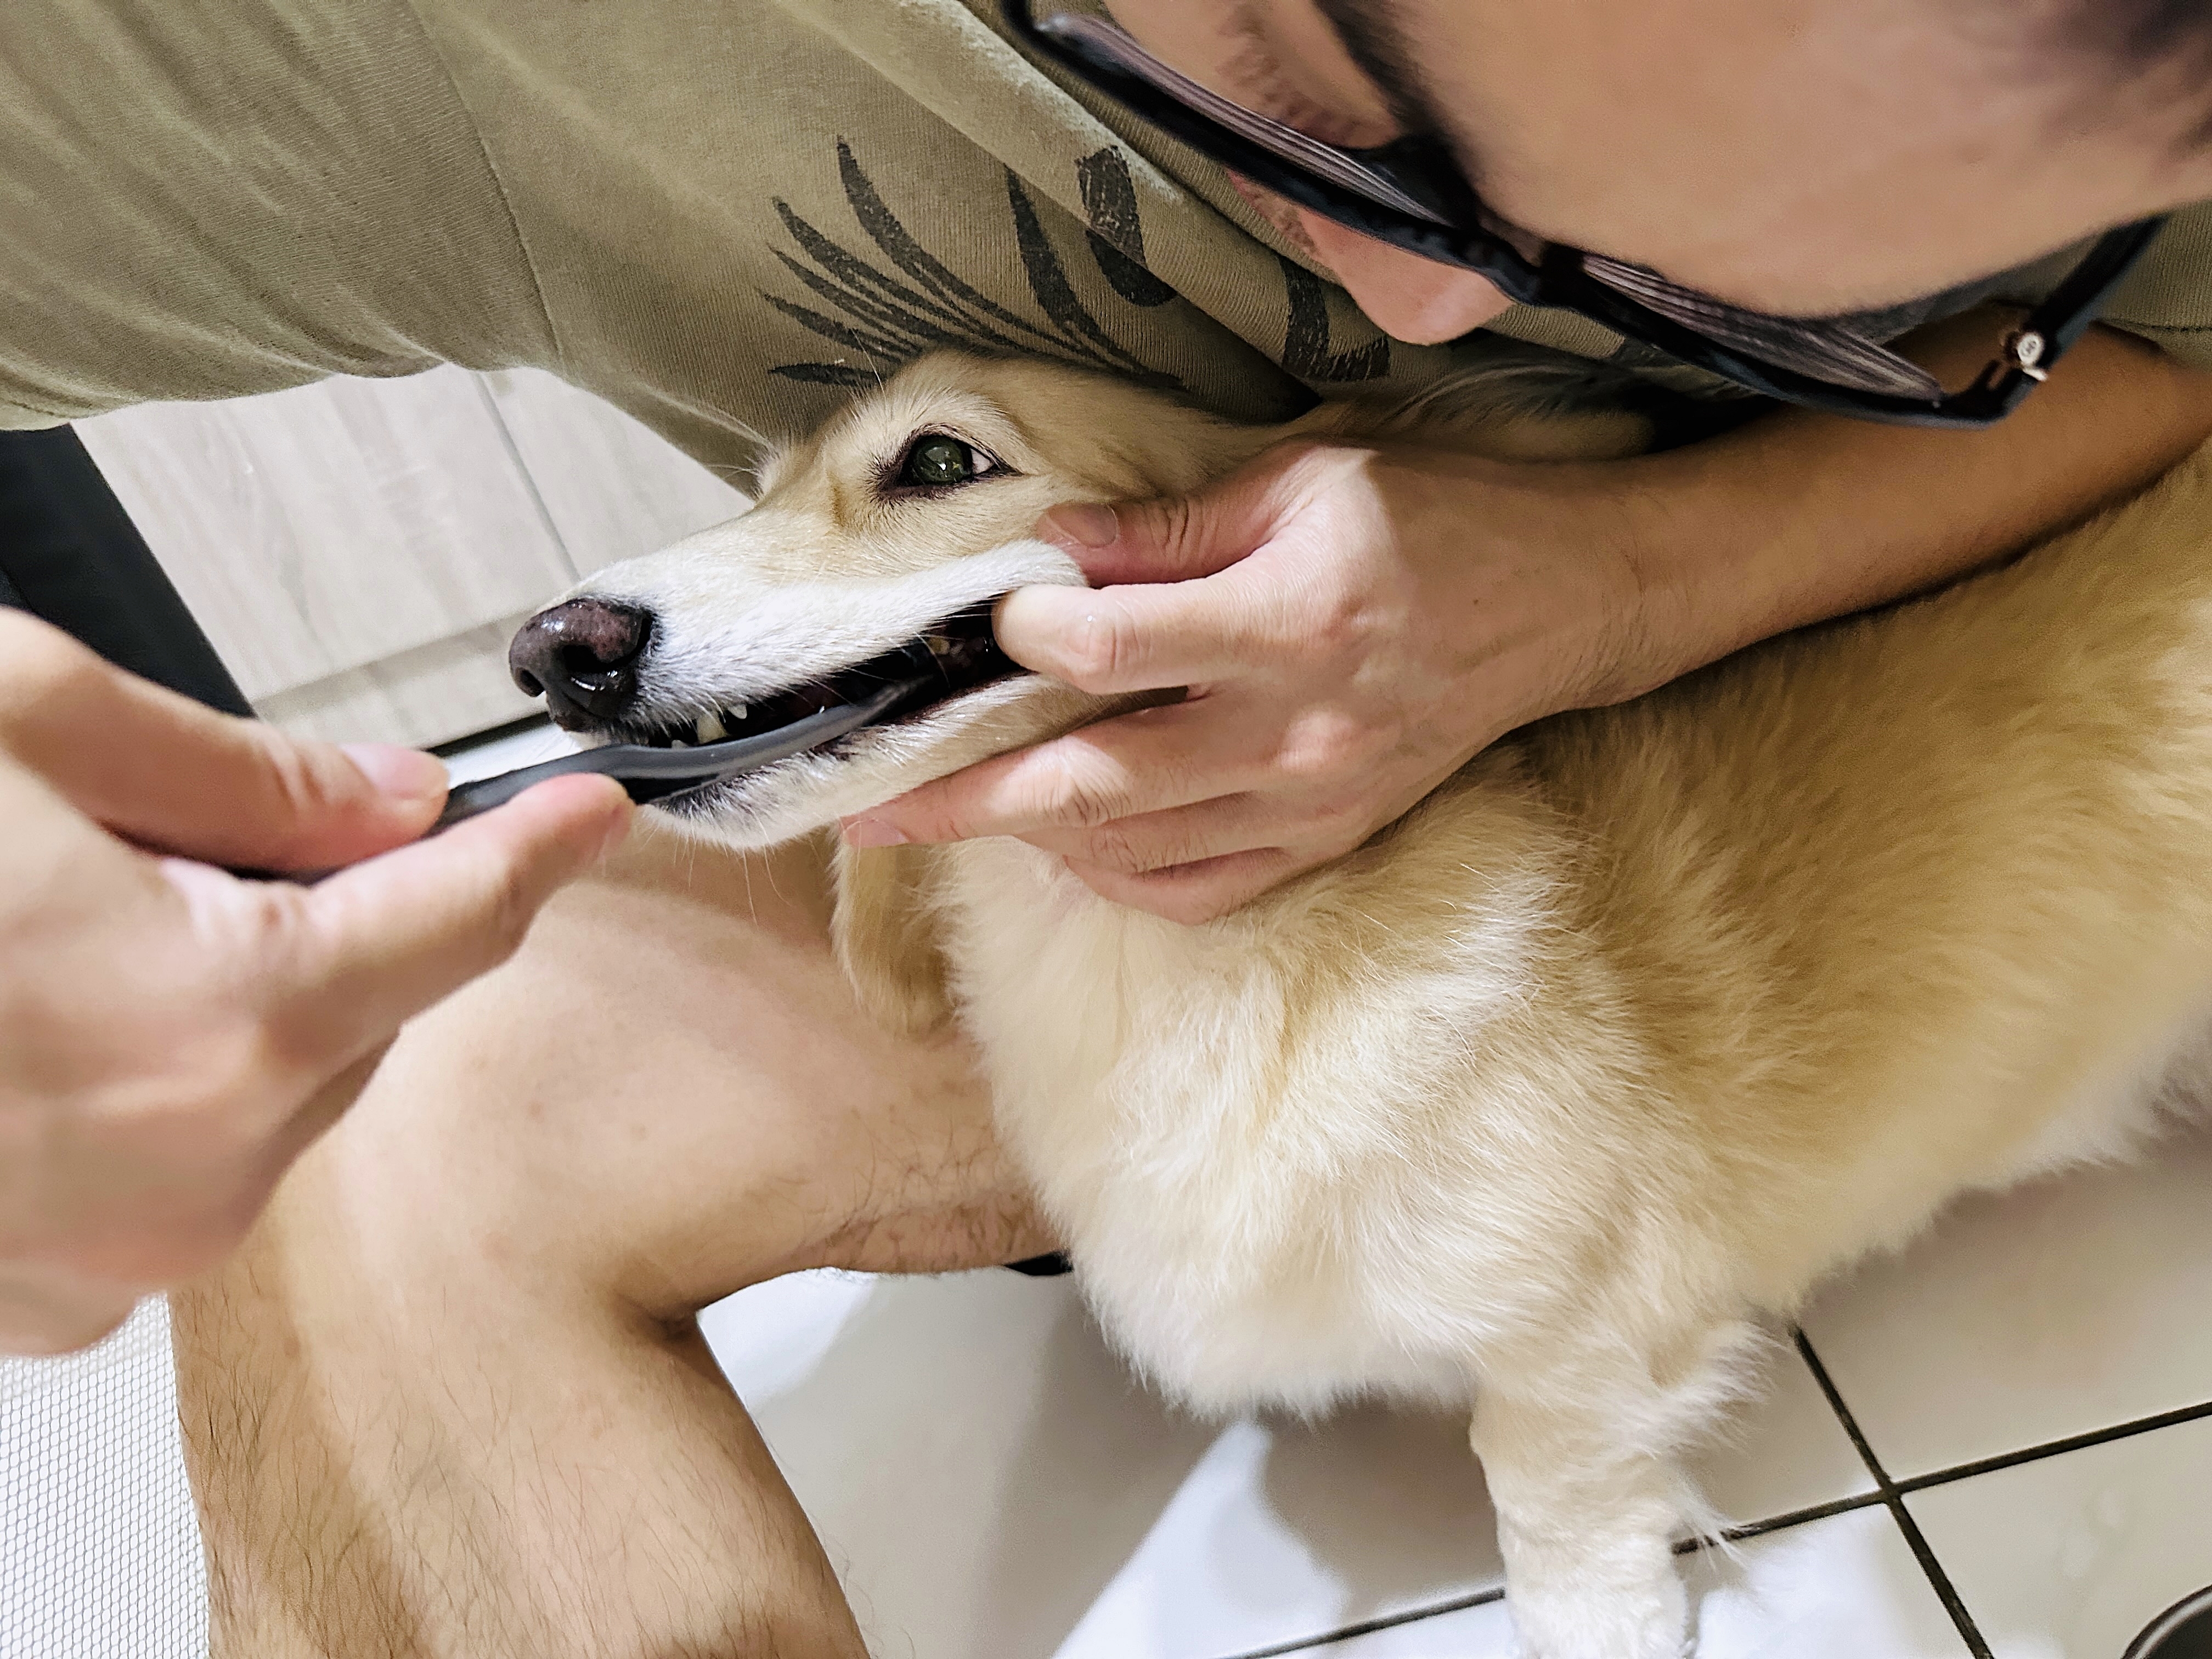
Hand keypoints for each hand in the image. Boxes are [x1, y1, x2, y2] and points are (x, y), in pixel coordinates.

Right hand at [0, 613, 631, 1352]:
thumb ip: (248, 778)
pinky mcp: (31, 1291)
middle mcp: (188, 1171)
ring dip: (235, 996)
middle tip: (215, 835)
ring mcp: (106, 1253)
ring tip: (74, 924)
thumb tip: (388, 800)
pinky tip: (39, 1014)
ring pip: (269, 1090)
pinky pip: (169, 1162)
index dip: (537, 852)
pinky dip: (150, 1079)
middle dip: (334, 914)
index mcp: (219, 1024)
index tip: (590, 817)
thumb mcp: (24, 731)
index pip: (458, 922)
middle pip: (363, 1012)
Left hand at [841, 437, 1651, 921]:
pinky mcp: (1328, 837)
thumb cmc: (1436, 518)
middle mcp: (1294, 730)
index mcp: (1287, 621)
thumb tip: (1050, 550)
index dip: (1027, 639)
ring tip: (955, 818)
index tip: (985, 620)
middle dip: (967, 802)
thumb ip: (1172, 525)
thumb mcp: (1307, 477)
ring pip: (1135, 852)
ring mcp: (1312, 800)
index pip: (1113, 652)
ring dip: (1032, 841)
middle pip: (1094, 787)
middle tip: (867, 812)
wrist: (1565, 603)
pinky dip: (1119, 880)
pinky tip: (1068, 851)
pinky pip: (1201, 891)